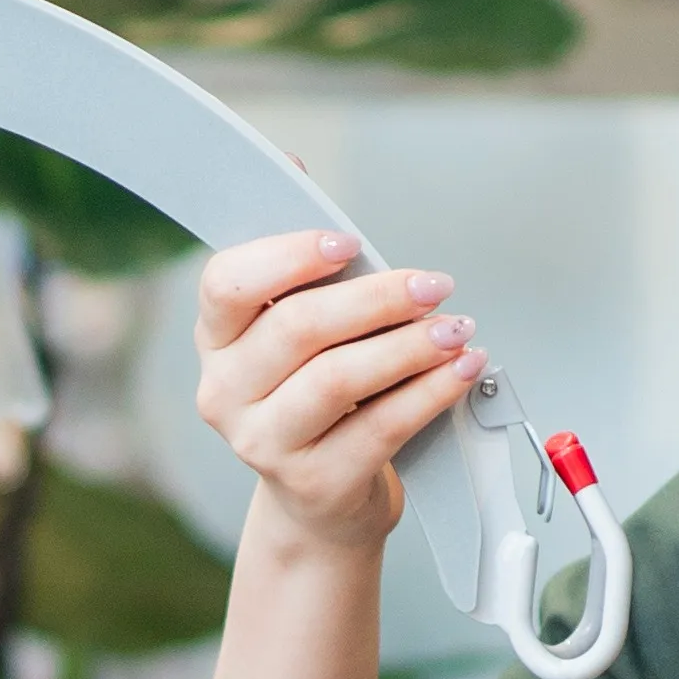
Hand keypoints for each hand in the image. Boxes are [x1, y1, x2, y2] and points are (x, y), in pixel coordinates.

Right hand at [196, 228, 471, 554]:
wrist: (322, 499)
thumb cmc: (321, 400)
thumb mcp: (305, 333)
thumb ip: (307, 268)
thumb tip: (303, 180)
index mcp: (218, 340)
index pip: (226, 284)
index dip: (287, 257)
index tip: (349, 244)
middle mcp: (226, 392)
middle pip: (297, 328)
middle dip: (376, 298)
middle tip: (433, 285)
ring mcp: (264, 443)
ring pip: (337, 379)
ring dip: (408, 347)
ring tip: (456, 330)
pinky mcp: (314, 482)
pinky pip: (380, 427)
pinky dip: (430, 393)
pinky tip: (460, 371)